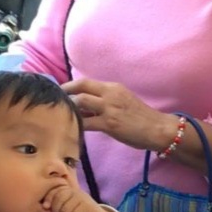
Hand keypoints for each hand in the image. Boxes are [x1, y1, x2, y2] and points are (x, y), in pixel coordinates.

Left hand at [42, 183, 126, 211]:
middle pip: (58, 200)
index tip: (47, 207)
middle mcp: (76, 192)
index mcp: (69, 191)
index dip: (49, 199)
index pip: (54, 191)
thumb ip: (55, 207)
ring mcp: (83, 199)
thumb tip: (45, 206)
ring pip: (65, 211)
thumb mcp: (64, 211)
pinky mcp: (89, 208)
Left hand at [62, 79, 178, 151]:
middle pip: (80, 88)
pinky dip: (77, 125)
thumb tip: (85, 105)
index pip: (85, 82)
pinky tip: (71, 128)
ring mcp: (109, 109)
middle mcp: (110, 94)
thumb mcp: (123, 100)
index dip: (69, 85)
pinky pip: (87, 123)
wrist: (157, 128)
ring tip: (60, 115)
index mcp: (113, 87)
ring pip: (81, 103)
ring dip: (69, 108)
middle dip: (64, 94)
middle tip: (53, 102)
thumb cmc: (140, 117)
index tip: (59, 92)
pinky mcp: (110, 124)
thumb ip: (105, 100)